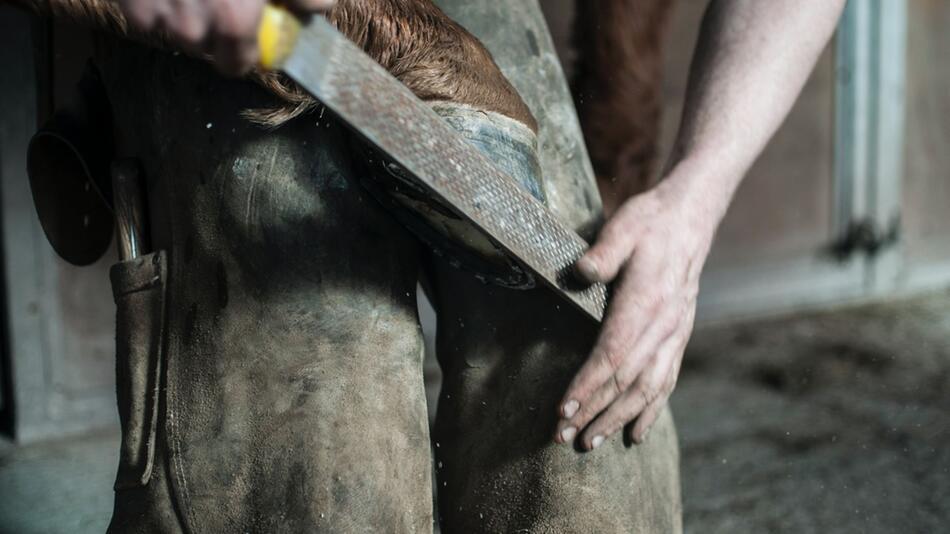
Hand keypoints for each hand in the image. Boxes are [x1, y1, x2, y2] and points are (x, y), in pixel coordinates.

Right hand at [116, 0, 335, 74]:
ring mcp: (156, 12)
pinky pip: (146, 13)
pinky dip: (156, 0)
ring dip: (184, 13)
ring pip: (173, 29)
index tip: (246, 35)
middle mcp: (191, 26)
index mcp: (232, 22)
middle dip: (213, 29)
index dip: (242, 52)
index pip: (235, 65)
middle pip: (203, 47)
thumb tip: (316, 8)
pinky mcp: (131, 2)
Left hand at [555, 168, 719, 449]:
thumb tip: (580, 272)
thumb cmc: (649, 221)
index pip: (613, 354)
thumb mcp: (623, 227)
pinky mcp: (679, 337)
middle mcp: (665, 325)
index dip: (588, 385)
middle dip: (595, 412)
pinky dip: (650, 411)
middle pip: (627, 381)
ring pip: (648, 389)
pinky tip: (635, 434)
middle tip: (564, 437)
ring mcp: (675, 334)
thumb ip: (603, 252)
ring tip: (591, 443)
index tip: (563, 409)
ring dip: (619, 419)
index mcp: (647, 301)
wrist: (691, 217)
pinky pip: (666, 382)